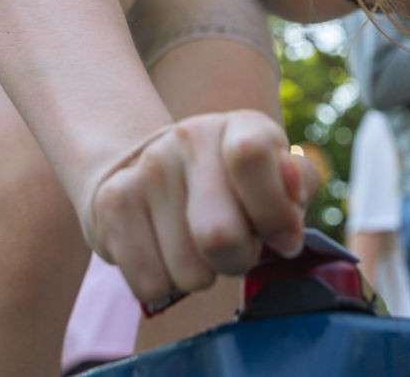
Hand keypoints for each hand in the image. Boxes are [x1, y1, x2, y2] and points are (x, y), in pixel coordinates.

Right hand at [82, 110, 318, 307]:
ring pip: (188, 272)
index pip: (251, 156)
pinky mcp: (112, 205)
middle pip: (220, 236)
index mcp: (239, 126)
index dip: (274, 213)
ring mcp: (146, 170)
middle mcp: (189, 138)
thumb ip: (297, 188)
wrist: (144, 165)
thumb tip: (289, 216)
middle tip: (236, 246)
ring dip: (202, 275)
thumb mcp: (273, 174)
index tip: (281, 235)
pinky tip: (166, 252)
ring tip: (198, 246)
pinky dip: (165, 284)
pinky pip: (150, 285)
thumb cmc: (229, 183)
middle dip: (238, 260)